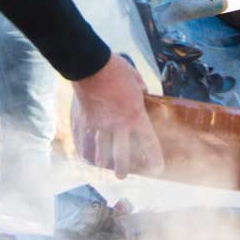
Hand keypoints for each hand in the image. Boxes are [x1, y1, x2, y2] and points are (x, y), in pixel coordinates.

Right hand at [70, 54, 163, 178]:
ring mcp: (97, 126)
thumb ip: (142, 92)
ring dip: (102, 163)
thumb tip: (144, 96)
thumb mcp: (137, 80)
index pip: (148, 143)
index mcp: (135, 116)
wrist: (89, 65)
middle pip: (121, 156)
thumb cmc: (116, 70)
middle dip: (123, 169)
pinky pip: (82, 143)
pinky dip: (84, 152)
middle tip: (122, 175)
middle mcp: (117, 126)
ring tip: (103, 166)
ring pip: (99, 154)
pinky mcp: (82, 122)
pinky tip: (86, 156)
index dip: (153, 159)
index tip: (157, 169)